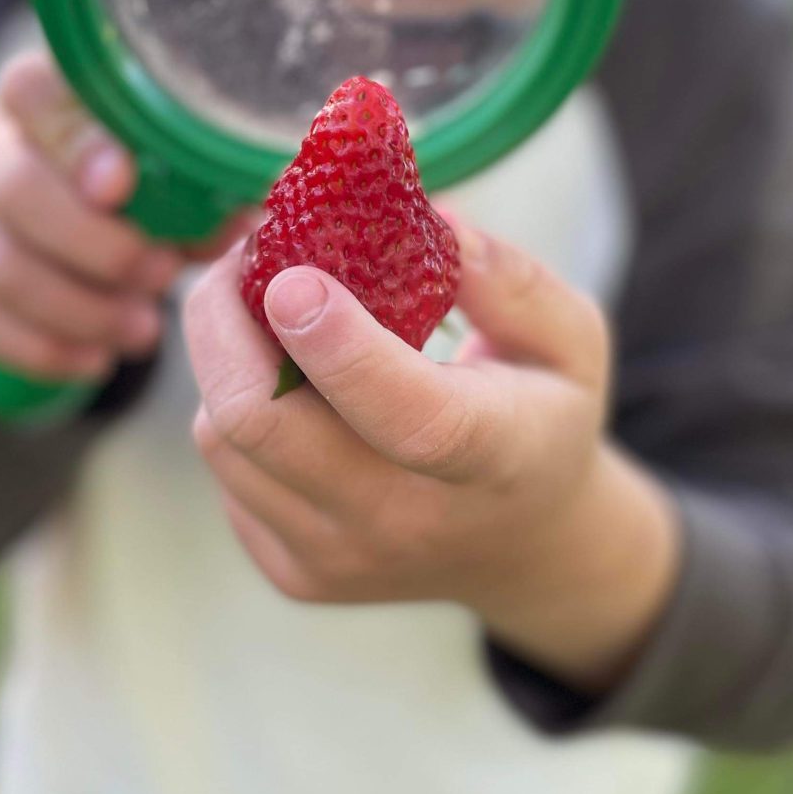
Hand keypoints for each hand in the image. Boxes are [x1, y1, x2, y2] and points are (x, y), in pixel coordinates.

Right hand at [0, 52, 236, 382]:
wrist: (59, 256)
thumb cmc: (134, 209)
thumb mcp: (172, 197)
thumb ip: (199, 198)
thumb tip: (240, 214)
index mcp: (44, 101)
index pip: (33, 93)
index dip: (75, 139)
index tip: (123, 186)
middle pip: (12, 186)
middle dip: (94, 245)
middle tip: (159, 279)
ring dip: (78, 309)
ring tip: (143, 332)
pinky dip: (40, 348)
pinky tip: (92, 361)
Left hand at [185, 226, 681, 690]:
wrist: (523, 548)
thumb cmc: (542, 419)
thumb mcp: (569, 339)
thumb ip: (509, 279)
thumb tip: (430, 221)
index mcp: (495, 457)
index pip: (412, 419)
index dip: (342, 350)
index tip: (292, 279)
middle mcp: (407, 523)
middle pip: (264, 426)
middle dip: (223, 320)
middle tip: (245, 252)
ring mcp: (340, 558)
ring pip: (223, 439)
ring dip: (224, 359)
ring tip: (267, 313)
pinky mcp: (294, 572)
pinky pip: (226, 471)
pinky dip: (236, 410)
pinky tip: (288, 388)